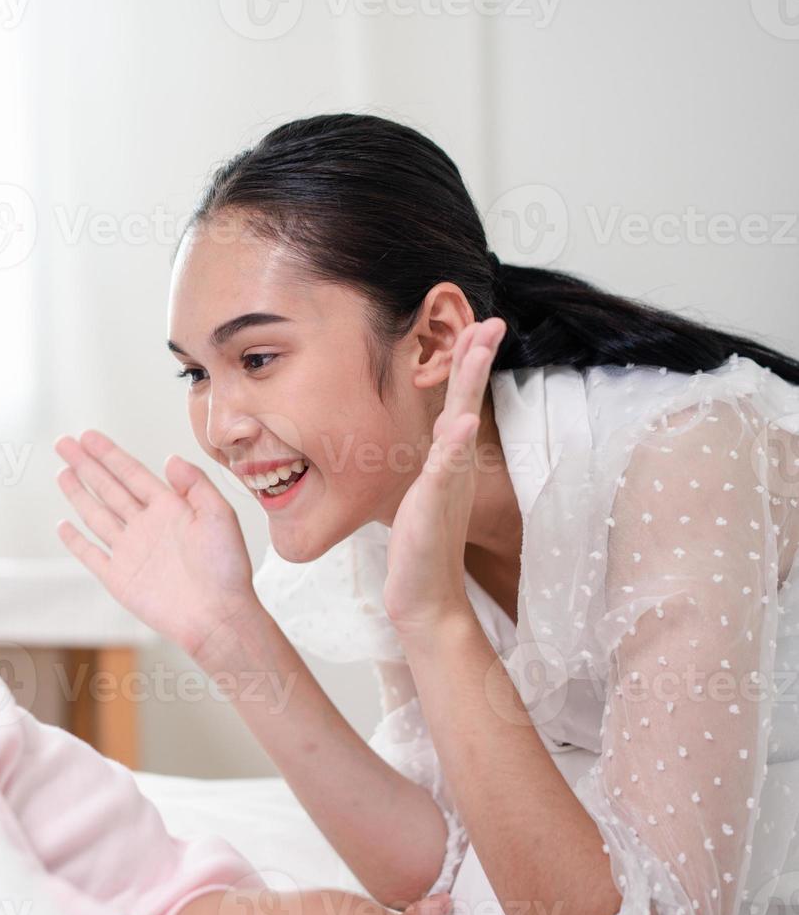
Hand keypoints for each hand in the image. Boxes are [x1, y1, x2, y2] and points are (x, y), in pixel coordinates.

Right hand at [54, 430, 259, 658]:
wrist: (217, 616)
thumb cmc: (226, 568)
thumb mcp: (219, 515)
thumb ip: (195, 484)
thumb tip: (170, 458)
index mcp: (169, 508)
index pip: (131, 473)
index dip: (109, 454)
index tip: (87, 436)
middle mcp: (146, 526)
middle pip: (108, 488)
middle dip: (86, 464)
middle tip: (63, 442)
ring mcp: (130, 551)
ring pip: (96, 516)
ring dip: (78, 494)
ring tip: (62, 472)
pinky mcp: (119, 578)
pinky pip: (91, 555)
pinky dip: (76, 541)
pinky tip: (64, 525)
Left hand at [383, 318, 505, 636]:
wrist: (425, 594)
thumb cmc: (421, 543)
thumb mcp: (423, 491)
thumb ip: (432, 463)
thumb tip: (433, 438)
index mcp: (447, 459)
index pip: (459, 401)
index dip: (469, 364)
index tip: (478, 326)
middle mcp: (453, 465)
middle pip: (468, 400)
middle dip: (479, 358)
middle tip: (493, 320)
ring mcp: (448, 481)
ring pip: (460, 423)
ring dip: (471, 384)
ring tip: (481, 347)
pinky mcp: (436, 504)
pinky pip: (447, 469)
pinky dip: (454, 444)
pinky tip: (460, 422)